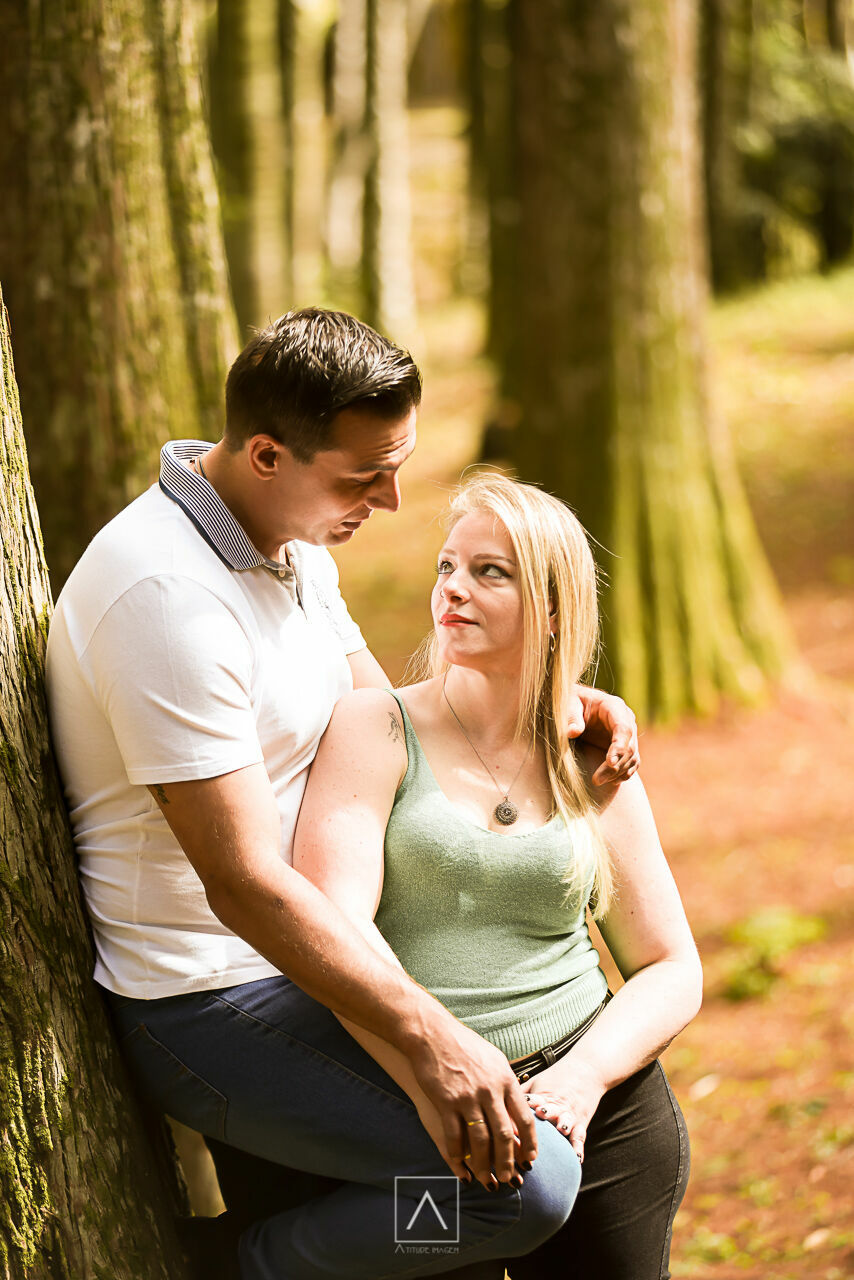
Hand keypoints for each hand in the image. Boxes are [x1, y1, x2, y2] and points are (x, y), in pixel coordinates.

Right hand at [409, 1017, 537, 1190]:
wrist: (432, 1033)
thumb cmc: (464, 1046)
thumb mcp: (494, 1060)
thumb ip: (506, 1086)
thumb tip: (516, 1112)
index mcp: (505, 1079)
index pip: (524, 1118)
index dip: (529, 1142)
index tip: (530, 1159)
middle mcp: (489, 1090)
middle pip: (504, 1135)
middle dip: (508, 1161)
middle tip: (510, 1179)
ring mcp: (467, 1097)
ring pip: (481, 1141)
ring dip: (485, 1164)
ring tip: (488, 1180)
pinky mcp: (446, 1102)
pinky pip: (454, 1136)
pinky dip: (459, 1155)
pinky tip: (461, 1167)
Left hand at [519, 1057, 605, 1162]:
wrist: (585, 1070)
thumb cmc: (555, 1079)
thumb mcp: (536, 1082)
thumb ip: (519, 1093)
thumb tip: (495, 1102)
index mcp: (542, 1096)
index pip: (533, 1099)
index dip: (526, 1103)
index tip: (520, 1105)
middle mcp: (556, 1106)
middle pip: (550, 1109)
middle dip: (545, 1112)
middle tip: (540, 1112)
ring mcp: (569, 1115)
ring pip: (567, 1120)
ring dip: (564, 1125)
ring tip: (562, 1128)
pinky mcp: (581, 1124)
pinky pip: (580, 1137)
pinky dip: (578, 1147)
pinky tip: (576, 1157)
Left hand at [568, 687, 638, 784]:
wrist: (575, 704)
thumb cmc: (571, 701)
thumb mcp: (568, 703)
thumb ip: (571, 717)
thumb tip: (573, 732)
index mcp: (614, 707)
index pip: (624, 729)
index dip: (619, 747)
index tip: (610, 763)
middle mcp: (626, 720)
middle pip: (629, 747)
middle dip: (615, 766)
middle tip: (596, 780)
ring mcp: (627, 734)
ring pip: (632, 757)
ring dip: (618, 772)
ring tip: (598, 782)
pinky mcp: (624, 745)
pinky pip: (631, 762)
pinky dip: (623, 773)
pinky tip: (612, 781)